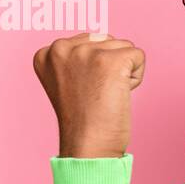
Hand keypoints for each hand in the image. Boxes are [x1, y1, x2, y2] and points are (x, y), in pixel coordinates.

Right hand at [32, 32, 145, 157]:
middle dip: (110, 67)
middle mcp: (60, 48)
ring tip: (105, 96)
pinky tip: (118, 95)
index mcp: (46, 53)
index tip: (83, 91)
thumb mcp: (68, 81)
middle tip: (95, 95)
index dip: (94, 68)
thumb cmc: (83, 120)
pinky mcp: (110, 61)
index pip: (89, 41)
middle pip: (107, 40)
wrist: (88, 145)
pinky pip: (139, 56)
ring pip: (124, 47)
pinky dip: (136, 78)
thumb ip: (77, 58)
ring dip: (123, 73)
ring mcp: (85, 53)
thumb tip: (103, 38)